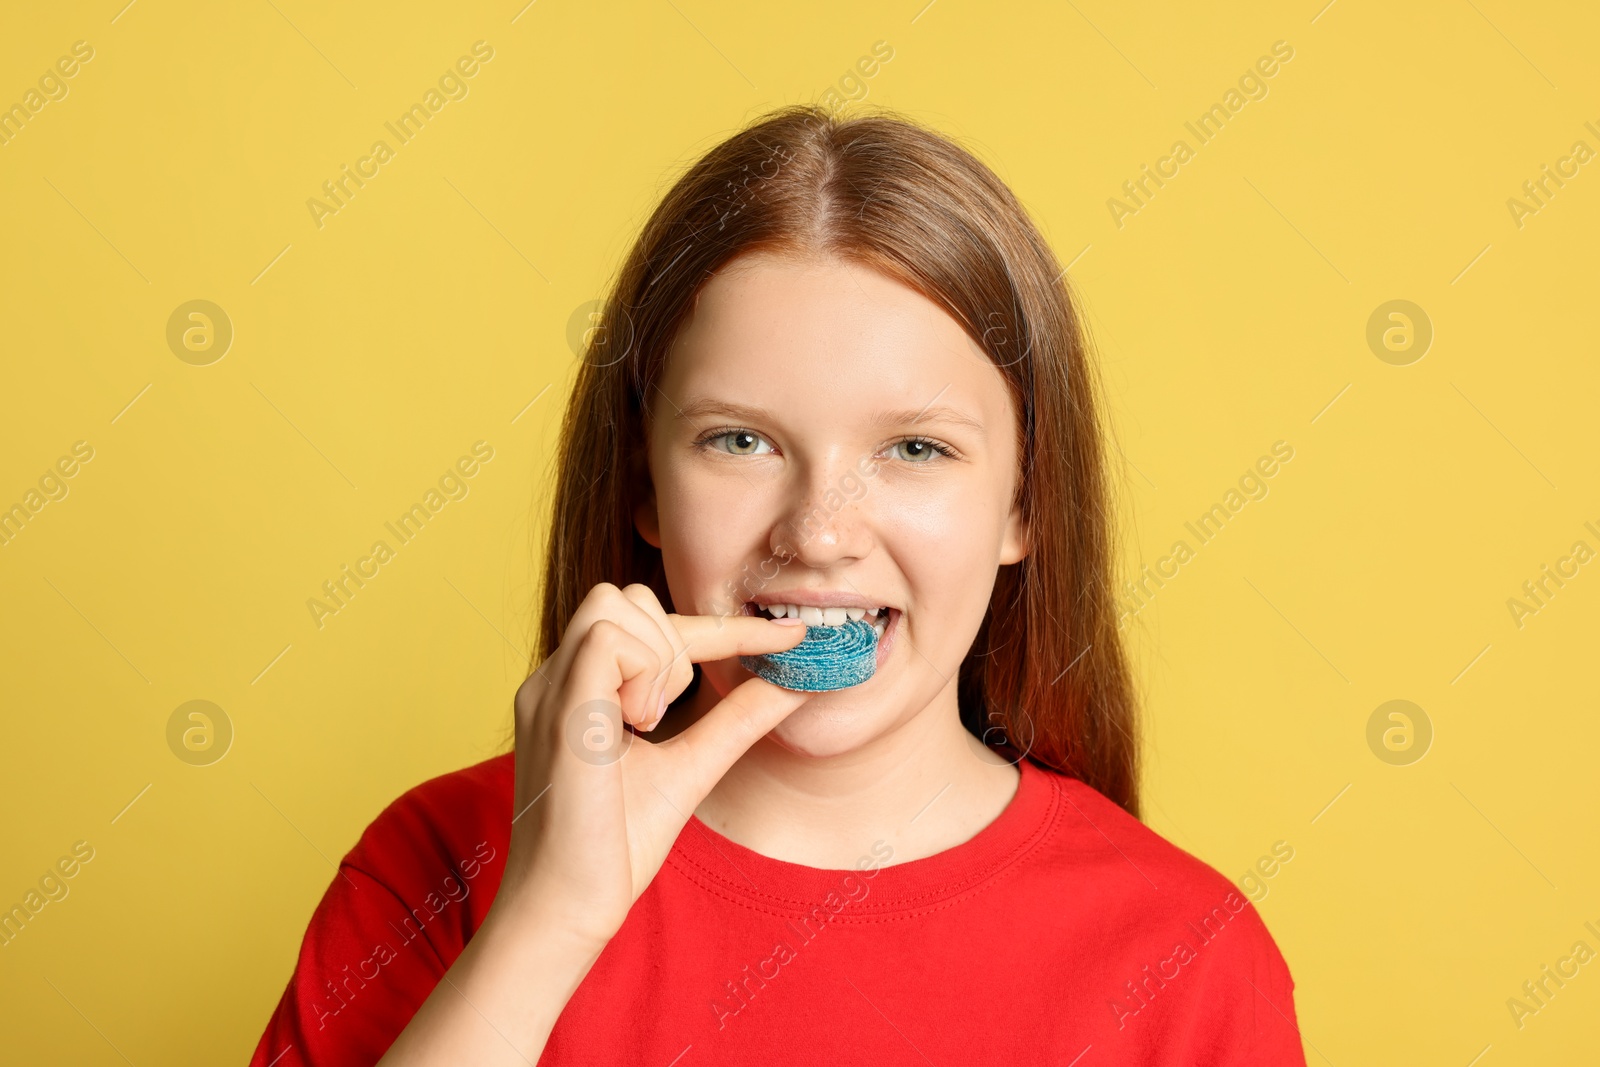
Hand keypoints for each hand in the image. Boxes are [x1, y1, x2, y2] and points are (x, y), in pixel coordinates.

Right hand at [493, 582, 808, 950]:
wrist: (566, 908)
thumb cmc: (614, 847)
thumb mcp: (692, 766)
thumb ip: (737, 718)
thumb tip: (800, 681)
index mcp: (581, 689)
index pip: (651, 624)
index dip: (726, 626)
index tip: (792, 638)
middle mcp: (557, 678)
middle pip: (626, 595)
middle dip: (676, 640)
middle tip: (670, 715)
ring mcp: (550, 688)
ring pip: (615, 604)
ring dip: (657, 659)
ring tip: (647, 727)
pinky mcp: (558, 709)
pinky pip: (606, 639)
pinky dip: (642, 675)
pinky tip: (636, 729)